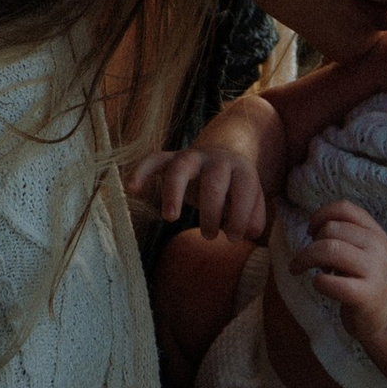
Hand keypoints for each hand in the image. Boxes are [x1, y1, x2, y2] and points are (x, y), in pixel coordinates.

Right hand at [128, 142, 269, 243]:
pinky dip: (142, 171)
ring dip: (174, 193)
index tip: (234, 237)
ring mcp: (192, 157)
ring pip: (180, 168)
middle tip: (210, 236)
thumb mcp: (253, 198)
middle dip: (212, 213)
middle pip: (213, 183)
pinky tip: (131, 188)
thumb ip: (255, 217)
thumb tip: (248, 232)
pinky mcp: (173, 159)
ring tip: (170, 218)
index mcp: (241, 170)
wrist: (226, 150)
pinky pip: (155, 160)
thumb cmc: (238, 187)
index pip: (243, 192)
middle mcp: (216, 160)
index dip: (240, 217)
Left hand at [292, 200, 386, 341]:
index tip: (310, 232)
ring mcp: (374, 270)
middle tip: (309, 260)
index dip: (320, 215)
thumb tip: (313, 226)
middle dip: (311, 243)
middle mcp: (377, 247)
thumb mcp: (364, 249)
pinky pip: (330, 281)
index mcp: (375, 232)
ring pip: (329, 250)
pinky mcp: (366, 295)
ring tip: (302, 269)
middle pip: (330, 229)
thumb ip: (346, 233)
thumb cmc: (367, 279)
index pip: (343, 208)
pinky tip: (319, 284)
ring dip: (306, 259)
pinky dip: (317, 281)